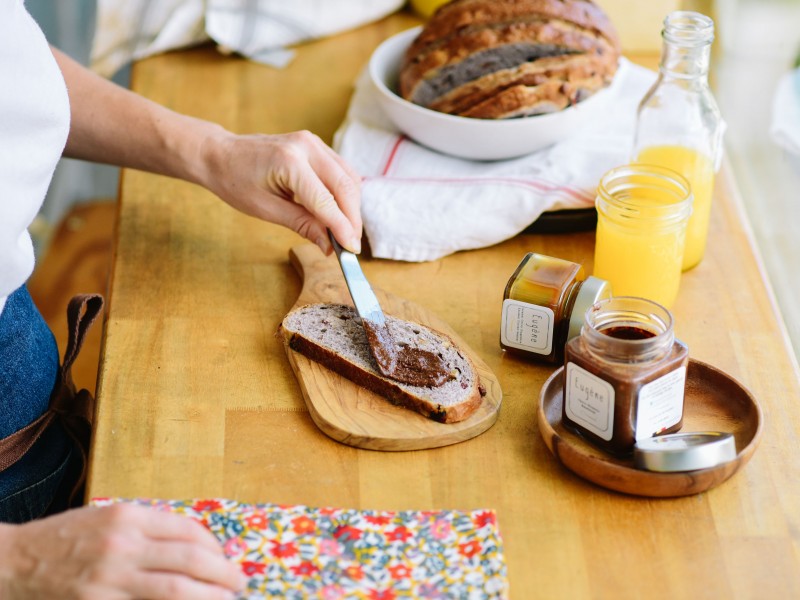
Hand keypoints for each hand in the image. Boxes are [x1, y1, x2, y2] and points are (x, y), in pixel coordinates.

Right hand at [0, 504, 244, 599]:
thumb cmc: (63, 539)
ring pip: (176, 591)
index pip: (187, 530)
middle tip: (240, 583)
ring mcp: (109, 580)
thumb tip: (193, 544)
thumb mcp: (106, 518)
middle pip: (190, 560)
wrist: (12, 564)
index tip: (225, 559)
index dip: (214, 547)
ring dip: (209, 597)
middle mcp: (122, 545)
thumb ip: (147, 528)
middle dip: (224, 573)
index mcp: (127, 516)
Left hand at [199, 129, 362, 254]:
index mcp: (289, 161)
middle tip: (351, 246)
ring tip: (346, 232)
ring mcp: (313, 142)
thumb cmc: (236, 182)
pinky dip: (345, 194)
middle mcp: (306, 146)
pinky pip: (341, 170)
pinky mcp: (316, 145)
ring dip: (352, 207)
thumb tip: (329, 246)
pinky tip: (339, 212)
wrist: (221, 155)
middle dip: (352, 219)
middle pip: (346, 186)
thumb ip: (302, 225)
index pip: (326, 200)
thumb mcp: (266, 210)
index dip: (342, 228)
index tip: (351, 251)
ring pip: (349, 177)